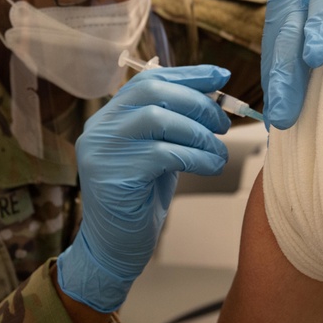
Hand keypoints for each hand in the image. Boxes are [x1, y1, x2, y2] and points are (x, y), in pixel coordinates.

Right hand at [57, 65, 231, 311]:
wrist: (114, 248)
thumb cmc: (141, 199)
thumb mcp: (157, 152)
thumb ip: (173, 124)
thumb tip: (213, 95)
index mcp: (109, 117)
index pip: (148, 79)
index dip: (188, 75)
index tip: (221, 77)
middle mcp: (99, 128)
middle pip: (153, 92)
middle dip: (197, 103)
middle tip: (223, 124)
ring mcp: (102, 151)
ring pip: (158, 119)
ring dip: (199, 133)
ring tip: (219, 151)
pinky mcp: (114, 175)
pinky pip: (163, 154)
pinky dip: (195, 157)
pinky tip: (211, 166)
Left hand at [262, 0, 322, 129]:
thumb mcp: (306, 34)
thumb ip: (294, 69)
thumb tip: (279, 121)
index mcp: (282, 17)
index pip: (275, 57)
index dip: (276, 88)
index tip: (279, 121)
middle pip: (290, 35)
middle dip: (286, 70)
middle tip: (284, 104)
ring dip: (318, 28)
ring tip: (316, 54)